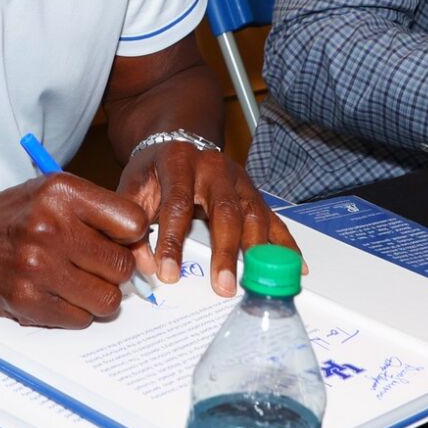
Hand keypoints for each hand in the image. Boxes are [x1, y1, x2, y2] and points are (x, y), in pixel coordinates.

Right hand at [0, 176, 149, 327]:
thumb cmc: (9, 217)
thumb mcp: (51, 194)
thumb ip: (97, 213)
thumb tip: (144, 248)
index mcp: (62, 192)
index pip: (133, 222)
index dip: (132, 237)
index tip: (120, 242)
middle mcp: (51, 227)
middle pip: (122, 266)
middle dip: (114, 271)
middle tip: (93, 266)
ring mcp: (38, 266)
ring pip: (107, 299)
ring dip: (97, 296)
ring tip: (77, 283)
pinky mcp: (27, 300)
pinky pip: (80, 319)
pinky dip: (74, 313)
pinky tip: (56, 295)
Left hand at [117, 142, 299, 297]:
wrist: (175, 142)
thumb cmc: (154, 169)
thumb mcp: (132, 188)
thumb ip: (131, 225)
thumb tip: (142, 264)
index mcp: (178, 162)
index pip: (176, 205)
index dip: (171, 241)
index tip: (167, 272)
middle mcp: (213, 167)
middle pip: (224, 210)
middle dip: (224, 251)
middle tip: (223, 285)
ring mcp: (238, 179)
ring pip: (253, 213)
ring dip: (256, 251)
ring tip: (258, 281)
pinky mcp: (253, 193)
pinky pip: (273, 218)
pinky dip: (285, 244)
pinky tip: (296, 266)